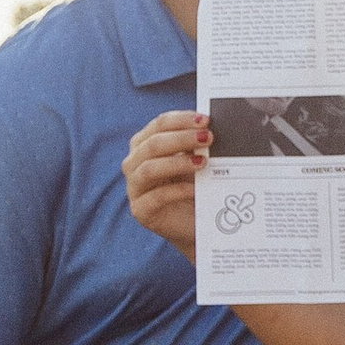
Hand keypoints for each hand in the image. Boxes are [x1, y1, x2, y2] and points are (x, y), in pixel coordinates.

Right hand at [124, 110, 210, 258]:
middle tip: (208, 137)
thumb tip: (210, 128)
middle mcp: (134, 163)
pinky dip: (177, 191)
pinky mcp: (140, 211)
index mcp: (144, 145)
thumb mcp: (194, 162)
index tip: (206, 120)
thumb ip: (196, 145)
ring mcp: (134, 188)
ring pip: (149, 169)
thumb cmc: (192, 187)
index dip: (181, 120)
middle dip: (182, 138)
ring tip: (204, 162)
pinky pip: (156, 197)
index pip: (159, 125)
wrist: (192, 224)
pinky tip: (195, 189)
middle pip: (153, 145)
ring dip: (178, 162)